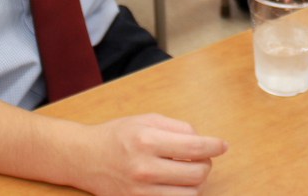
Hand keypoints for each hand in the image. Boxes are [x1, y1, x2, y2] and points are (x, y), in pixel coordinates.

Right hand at [78, 114, 226, 195]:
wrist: (85, 158)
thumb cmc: (117, 135)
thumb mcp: (146, 119)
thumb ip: (177, 127)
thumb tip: (203, 140)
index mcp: (148, 140)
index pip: (195, 146)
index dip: (214, 146)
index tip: (222, 145)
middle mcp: (145, 167)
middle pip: (197, 172)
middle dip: (206, 163)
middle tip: (201, 157)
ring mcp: (141, 190)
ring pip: (191, 193)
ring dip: (197, 181)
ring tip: (188, 170)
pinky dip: (183, 194)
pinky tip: (177, 183)